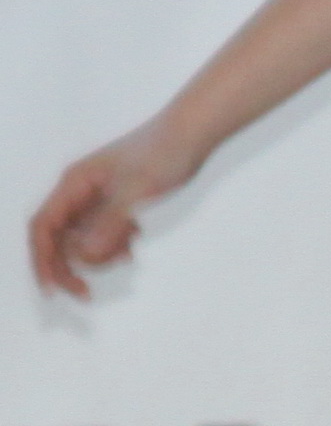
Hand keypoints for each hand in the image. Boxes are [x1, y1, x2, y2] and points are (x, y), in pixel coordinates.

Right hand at [28, 117, 201, 297]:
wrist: (191, 132)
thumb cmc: (162, 154)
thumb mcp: (135, 192)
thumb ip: (109, 224)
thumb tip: (83, 256)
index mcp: (74, 185)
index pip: (43, 229)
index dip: (43, 261)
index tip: (55, 290)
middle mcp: (79, 189)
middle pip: (58, 238)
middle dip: (70, 265)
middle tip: (87, 293)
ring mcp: (97, 194)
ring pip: (82, 236)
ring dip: (97, 253)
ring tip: (127, 254)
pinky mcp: (117, 197)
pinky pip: (104, 228)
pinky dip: (114, 241)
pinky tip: (135, 240)